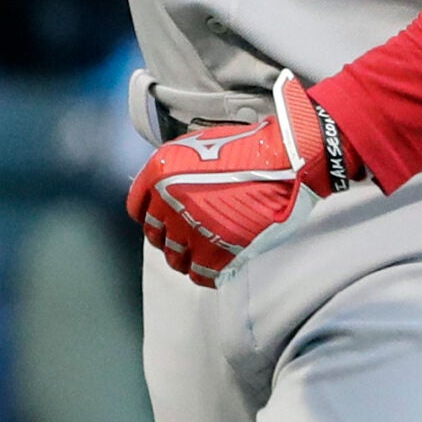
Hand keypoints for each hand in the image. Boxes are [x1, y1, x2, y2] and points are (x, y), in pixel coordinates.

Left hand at [124, 73, 358, 286]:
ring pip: (174, 258)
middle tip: (185, 234)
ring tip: (202, 249)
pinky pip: (200, 275)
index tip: (161, 218)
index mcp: (159, 173)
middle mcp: (168, 202)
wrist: (285, 161)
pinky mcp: (218, 252)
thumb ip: (172, 172)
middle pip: (154, 235)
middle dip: (168, 235)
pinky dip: (205, 272)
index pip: (136, 207)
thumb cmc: (248, 149)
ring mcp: (192, 230)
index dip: (150, 214)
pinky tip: (215, 262)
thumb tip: (165, 194)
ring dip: (186, 255)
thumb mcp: (195, 146)